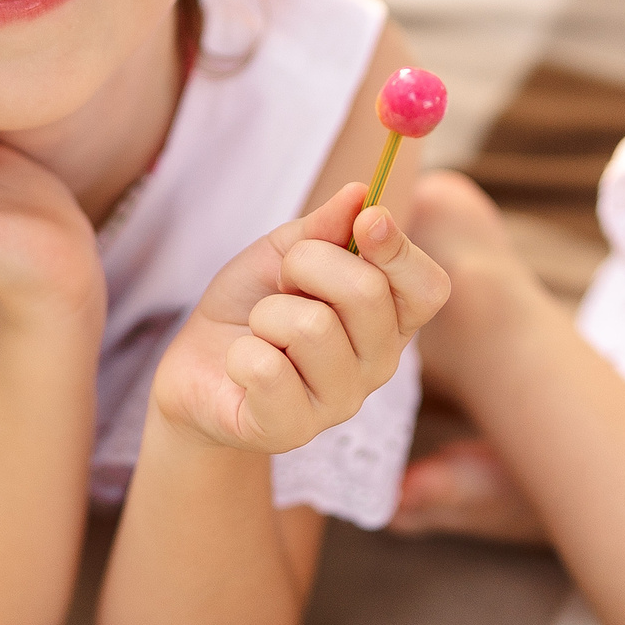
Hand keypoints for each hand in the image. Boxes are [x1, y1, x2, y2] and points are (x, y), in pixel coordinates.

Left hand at [152, 183, 449, 454]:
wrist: (197, 369)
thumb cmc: (250, 308)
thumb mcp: (281, 253)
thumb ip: (323, 227)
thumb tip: (361, 194)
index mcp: (387, 319)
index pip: (427, 288)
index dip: (401, 250)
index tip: (368, 220)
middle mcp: (376, 365)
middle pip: (367, 293)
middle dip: (307, 264)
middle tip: (283, 282)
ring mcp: (338, 403)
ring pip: (312, 328)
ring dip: (268, 314)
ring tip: (260, 330)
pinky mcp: (289, 431)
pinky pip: (267, 370)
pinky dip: (241, 353)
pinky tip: (242, 366)